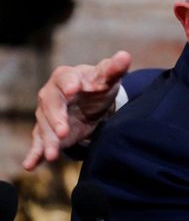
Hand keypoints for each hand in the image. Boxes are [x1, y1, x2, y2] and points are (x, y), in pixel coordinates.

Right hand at [22, 51, 130, 170]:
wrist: (92, 101)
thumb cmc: (99, 85)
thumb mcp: (108, 78)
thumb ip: (115, 69)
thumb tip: (125, 56)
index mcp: (66, 77)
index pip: (65, 79)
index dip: (69, 84)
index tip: (74, 89)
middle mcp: (52, 95)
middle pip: (50, 105)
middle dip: (56, 119)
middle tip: (63, 131)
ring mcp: (47, 114)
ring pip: (44, 127)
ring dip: (47, 141)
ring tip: (52, 154)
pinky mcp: (48, 131)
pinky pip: (39, 142)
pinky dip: (35, 153)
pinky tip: (30, 165)